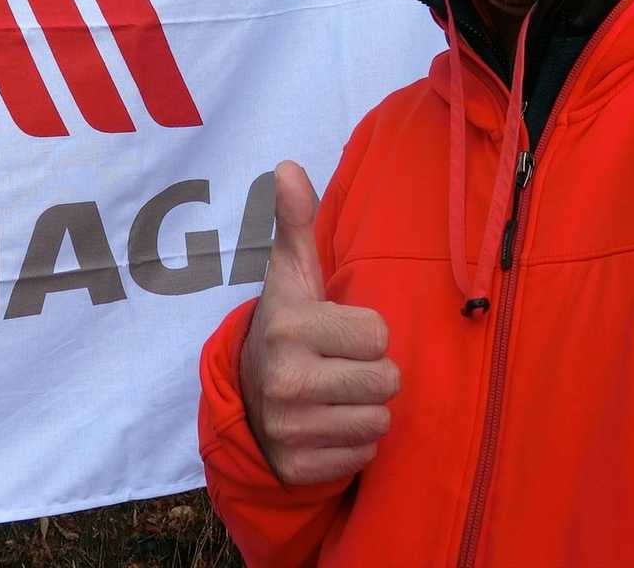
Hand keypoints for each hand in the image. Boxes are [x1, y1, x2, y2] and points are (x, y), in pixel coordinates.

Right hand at [239, 161, 399, 485]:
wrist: (246, 399)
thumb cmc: (289, 328)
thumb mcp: (292, 275)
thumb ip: (297, 221)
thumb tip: (288, 166)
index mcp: (287, 327)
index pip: (380, 334)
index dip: (365, 333)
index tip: (336, 332)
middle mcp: (284, 380)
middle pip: (387, 380)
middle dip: (371, 373)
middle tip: (338, 366)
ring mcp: (290, 429)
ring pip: (380, 421)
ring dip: (365, 410)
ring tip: (333, 396)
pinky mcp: (299, 468)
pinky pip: (364, 456)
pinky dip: (352, 445)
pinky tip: (326, 426)